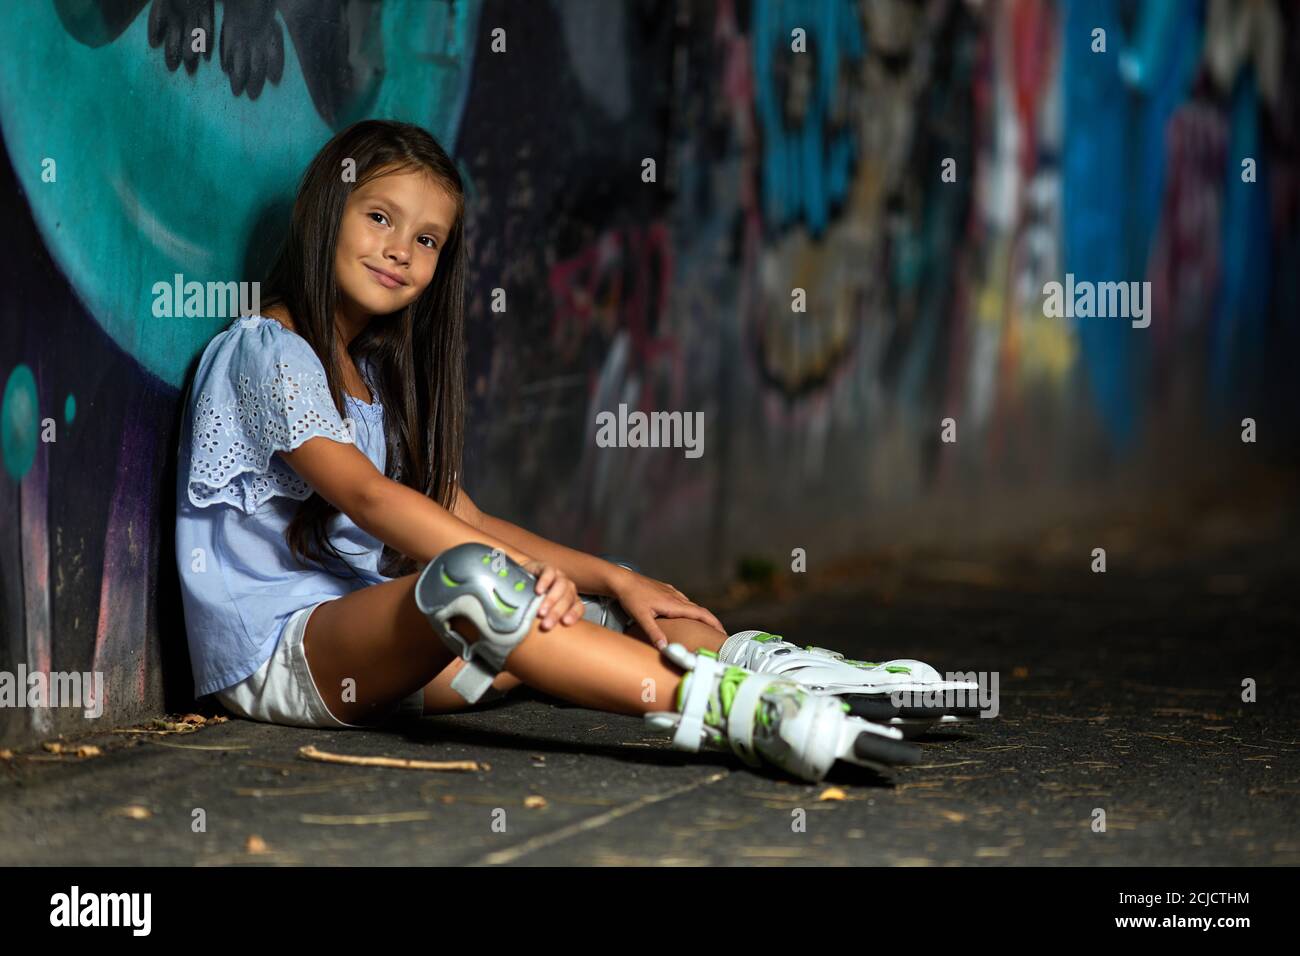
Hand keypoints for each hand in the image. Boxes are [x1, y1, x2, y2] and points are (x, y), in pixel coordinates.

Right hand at [522, 560, 580, 630]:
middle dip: (557, 613)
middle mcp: (567, 587)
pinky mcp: (546, 567)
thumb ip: (547, 621)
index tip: (565, 622)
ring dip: (551, 600)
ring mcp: (558, 576)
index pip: (578, 607)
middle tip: (546, 624)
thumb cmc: (533, 599)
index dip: (574, 614)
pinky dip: (545, 582)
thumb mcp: (542, 612)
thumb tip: (544, 641)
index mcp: (570, 599)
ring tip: (541, 611)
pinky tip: (538, 591)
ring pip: (561, 586)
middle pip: (567, 599)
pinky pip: (549, 572)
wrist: (521, 578)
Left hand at [612, 570, 726, 649]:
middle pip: (699, 610)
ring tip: (705, 628)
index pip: (701, 614)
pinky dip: (689, 610)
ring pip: (691, 605)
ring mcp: (671, 592)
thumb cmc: (631, 598)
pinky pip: (682, 601)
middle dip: (710, 622)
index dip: (713, 623)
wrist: (622, 580)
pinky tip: (685, 615)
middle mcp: (676, 597)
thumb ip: (654, 633)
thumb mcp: (642, 617)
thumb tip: (665, 649)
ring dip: (700, 616)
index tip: (723, 633)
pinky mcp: (666, 590)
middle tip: (718, 635)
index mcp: (674, 604)